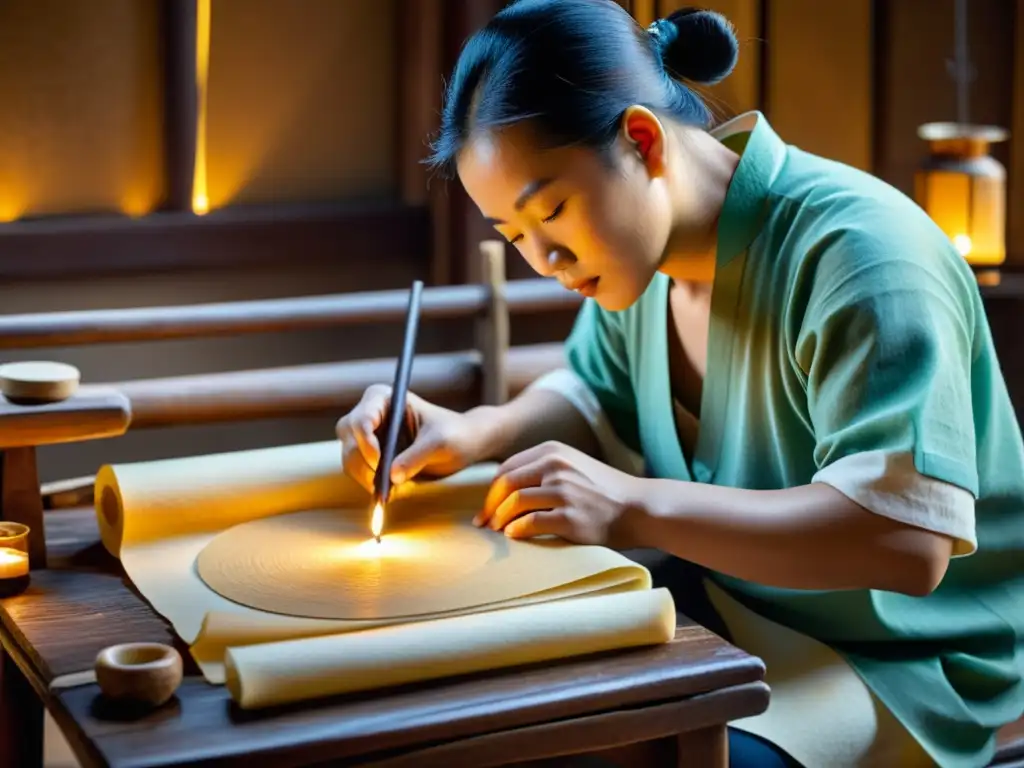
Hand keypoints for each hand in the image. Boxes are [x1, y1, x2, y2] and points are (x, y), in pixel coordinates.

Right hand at [336, 384, 493, 492]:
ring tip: (394, 489)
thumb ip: (416, 457)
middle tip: (382, 482)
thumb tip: (392, 476)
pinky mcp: (372, 456)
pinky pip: (359, 472)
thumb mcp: (440, 443)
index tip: (379, 462)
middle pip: (348, 439)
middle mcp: (371, 414)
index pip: (361, 419)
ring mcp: (368, 436)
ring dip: (366, 477)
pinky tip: (393, 490)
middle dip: (362, 462)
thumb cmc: (455, 433)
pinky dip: (371, 484)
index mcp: (384, 398)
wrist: (463, 444)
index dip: (365, 442)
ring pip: (350, 459)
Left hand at [475, 441, 648, 547]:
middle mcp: (556, 466)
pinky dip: (517, 530)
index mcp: (553, 451)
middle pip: (506, 485)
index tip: (487, 508)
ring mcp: (563, 491)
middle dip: (490, 506)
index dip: (492, 491)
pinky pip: (531, 523)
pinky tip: (514, 536)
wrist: (639, 507)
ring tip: (498, 531)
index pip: (507, 469)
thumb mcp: (573, 465)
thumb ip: (543, 469)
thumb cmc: (603, 491)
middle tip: (484, 523)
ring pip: (514, 503)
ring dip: (500, 520)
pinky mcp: (570, 517)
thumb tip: (506, 489)